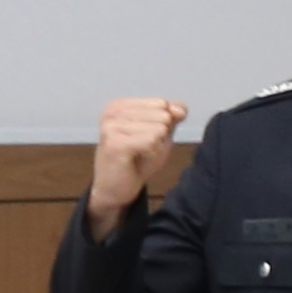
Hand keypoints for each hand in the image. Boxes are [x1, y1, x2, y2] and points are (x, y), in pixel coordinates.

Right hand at [86, 95, 186, 233]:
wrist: (117, 188)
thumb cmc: (138, 160)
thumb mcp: (161, 134)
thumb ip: (172, 116)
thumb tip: (180, 108)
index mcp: (121, 105)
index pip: (163, 104)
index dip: (164, 125)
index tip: (145, 138)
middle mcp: (113, 112)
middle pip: (163, 115)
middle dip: (160, 136)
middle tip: (142, 148)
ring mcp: (111, 126)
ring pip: (159, 128)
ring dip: (155, 146)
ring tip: (138, 154)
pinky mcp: (114, 143)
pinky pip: (151, 140)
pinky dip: (151, 153)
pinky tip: (136, 158)